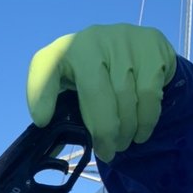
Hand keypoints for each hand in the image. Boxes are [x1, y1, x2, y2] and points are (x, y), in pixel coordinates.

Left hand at [26, 23, 176, 161]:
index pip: (45, 68)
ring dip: (125, 130)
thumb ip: (61, 118)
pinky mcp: (150, 44)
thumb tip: (52, 152)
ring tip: (122, 143)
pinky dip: (146, 120)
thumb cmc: (94, 82)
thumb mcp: (72, 94)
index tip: (43, 121)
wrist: (134, 53)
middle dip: (102, 131)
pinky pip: (149, 93)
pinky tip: (140, 132)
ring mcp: (122, 39)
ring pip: (125, 96)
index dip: (41, 95)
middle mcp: (89, 40)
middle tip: (106, 153)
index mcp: (61, 53)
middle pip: (94, 92)